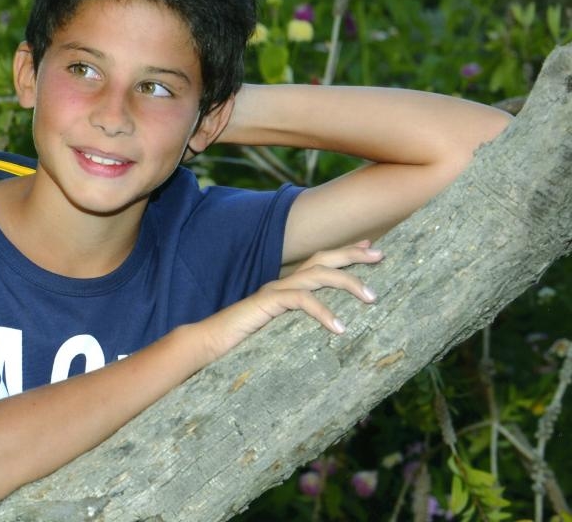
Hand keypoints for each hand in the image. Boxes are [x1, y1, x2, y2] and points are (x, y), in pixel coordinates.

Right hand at [200, 240, 382, 358]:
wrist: (210, 343)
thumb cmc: (243, 341)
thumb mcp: (280, 331)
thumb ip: (299, 327)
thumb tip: (331, 335)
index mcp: (287, 287)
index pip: (320, 261)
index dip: (346, 252)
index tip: (371, 247)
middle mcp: (283, 283)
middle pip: (323, 258)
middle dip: (353, 255)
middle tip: (380, 255)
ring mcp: (275, 290)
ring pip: (317, 275)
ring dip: (348, 282)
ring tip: (372, 298)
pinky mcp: (267, 303)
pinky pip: (301, 300)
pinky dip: (323, 312)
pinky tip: (340, 328)